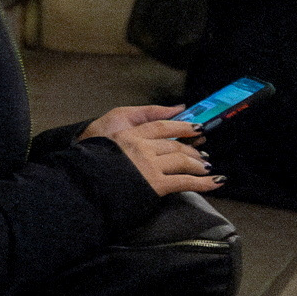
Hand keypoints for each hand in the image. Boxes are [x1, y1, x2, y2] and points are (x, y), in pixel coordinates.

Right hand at [83, 103, 221, 198]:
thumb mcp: (102, 128)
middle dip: (192, 148)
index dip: (181, 126)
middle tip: (202, 152)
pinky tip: (216, 182)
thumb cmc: (86, 158)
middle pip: (175, 144)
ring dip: (198, 164)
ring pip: (183, 160)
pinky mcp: (155, 184)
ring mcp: (149, 165)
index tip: (194, 128)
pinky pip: (185, 181)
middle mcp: (142, 146)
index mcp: (128, 133)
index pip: (161, 126)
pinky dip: (204, 183)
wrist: (80, 185)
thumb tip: (158, 111)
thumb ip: (132, 117)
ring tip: (206, 167)